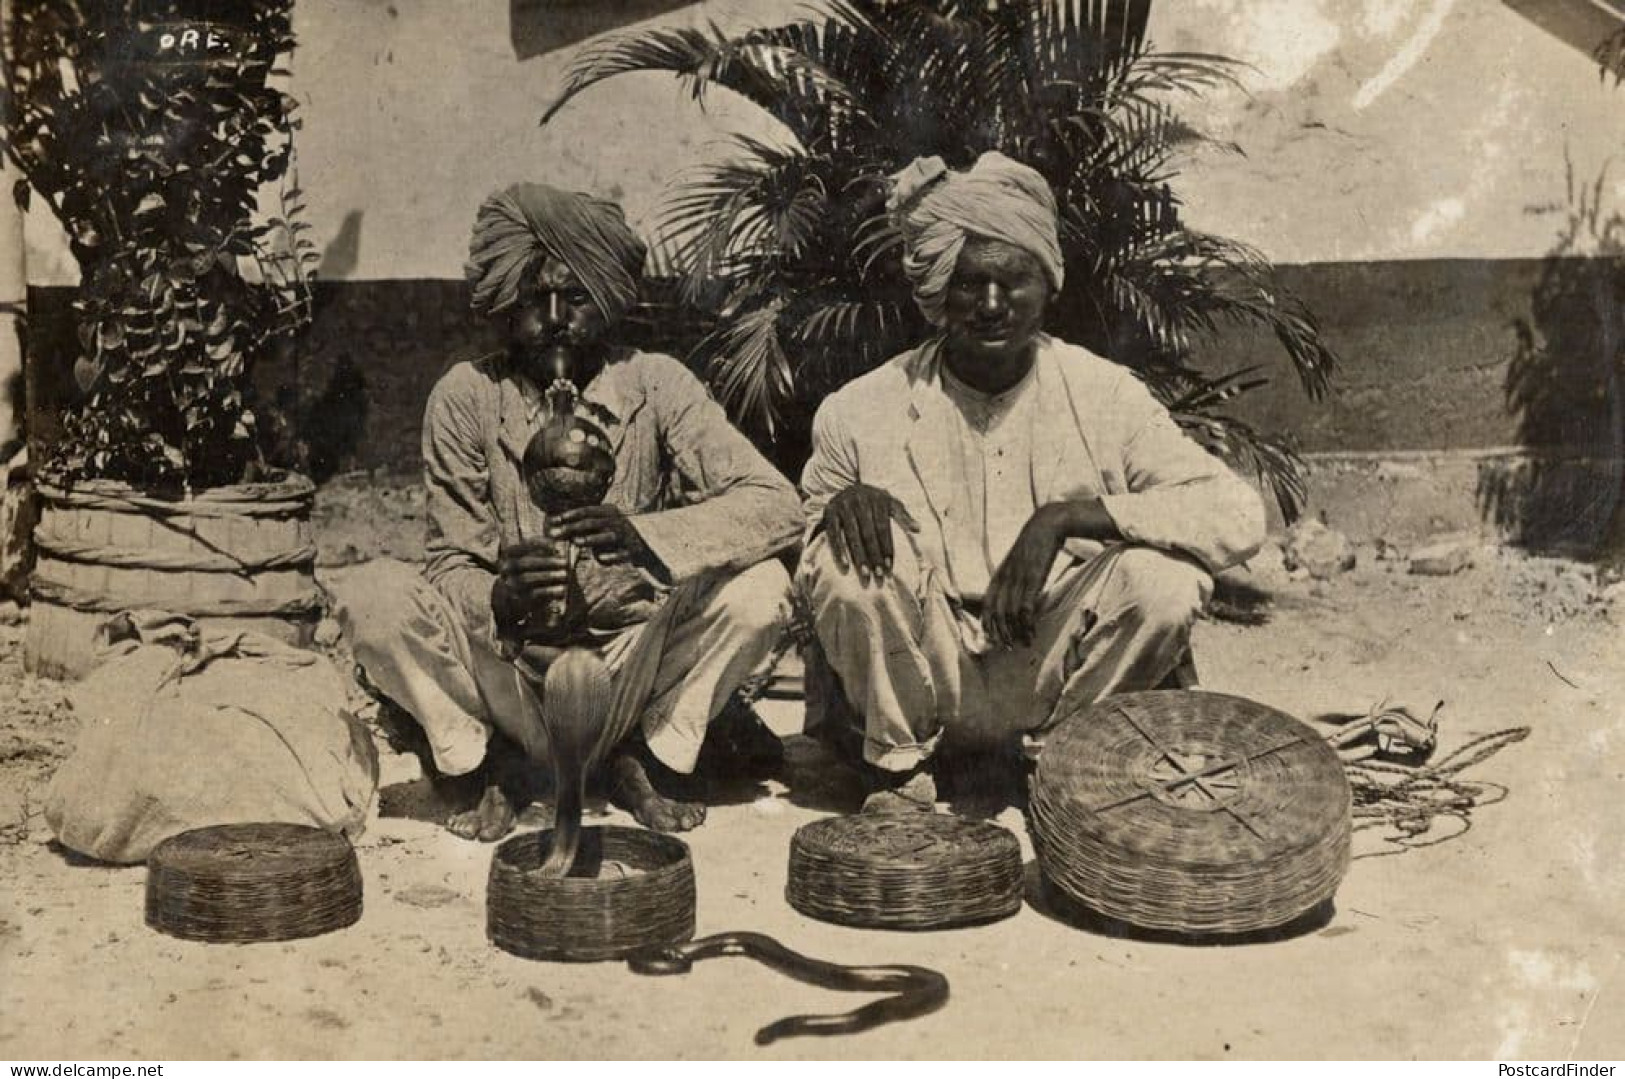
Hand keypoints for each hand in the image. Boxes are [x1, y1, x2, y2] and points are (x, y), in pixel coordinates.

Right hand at [492, 537, 570, 635]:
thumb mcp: (536, 556)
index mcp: (509, 554)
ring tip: (565, 574)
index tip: (555, 546)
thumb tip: (556, 546)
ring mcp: (511, 584)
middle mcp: (506, 568)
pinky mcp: (519, 599)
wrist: (520, 595)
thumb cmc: (534, 569)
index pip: (520, 546)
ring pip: (527, 579)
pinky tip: (563, 589)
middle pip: (524, 563)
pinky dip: (550, 591)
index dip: (537, 544)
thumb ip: (545, 549)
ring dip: (548, 575)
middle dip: (546, 562)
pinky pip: (534, 594)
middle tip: (564, 562)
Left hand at [548, 504, 652, 566]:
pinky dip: (608, 557)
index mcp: (609, 512)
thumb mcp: (602, 524)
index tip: (554, 520)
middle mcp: (617, 522)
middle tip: (555, 533)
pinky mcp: (631, 552)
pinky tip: (599, 558)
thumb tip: (556, 525)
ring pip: (606, 537)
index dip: (570, 515)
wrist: (644, 545)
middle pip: (592, 523)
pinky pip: (618, 555)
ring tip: (576, 542)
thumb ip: (584, 524)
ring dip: (591, 539)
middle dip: (572, 528)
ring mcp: (625, 537)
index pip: (586, 511)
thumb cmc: (613, 534)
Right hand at [821, 483, 919, 580]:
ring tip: (865, 575)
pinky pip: (833, 535)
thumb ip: (903, 515)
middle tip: (878, 577)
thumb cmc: (873, 501)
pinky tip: (845, 566)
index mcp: (877, 498)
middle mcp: (859, 500)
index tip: (889, 568)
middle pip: (868, 533)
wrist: (846, 488)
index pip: (882, 527)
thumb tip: (918, 529)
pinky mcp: (829, 512)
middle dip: (874, 556)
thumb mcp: (889, 503)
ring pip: (851, 536)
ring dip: (858, 557)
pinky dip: (839, 551)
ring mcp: (843, 506)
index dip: (886, 548)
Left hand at [983, 501, 1105, 648]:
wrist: (1045, 526)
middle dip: (1001, 634)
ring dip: (1016, 633)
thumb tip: (1012, 594)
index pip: (987, 605)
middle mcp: (1004, 580)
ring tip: (1023, 644)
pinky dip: (1027, 624)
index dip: (988, 624)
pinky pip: (1025, 608)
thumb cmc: (1032, 545)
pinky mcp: (1032, 581)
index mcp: (998, 576)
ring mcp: (1017, 581)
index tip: (993, 638)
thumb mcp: (1016, 562)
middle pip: (997, 614)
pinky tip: (1032, 632)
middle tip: (1009, 647)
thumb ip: (1011, 578)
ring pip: (1010, 615)